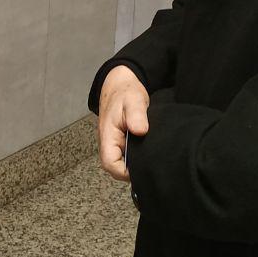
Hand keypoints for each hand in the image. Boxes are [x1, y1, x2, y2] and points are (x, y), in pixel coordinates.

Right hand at [97, 65, 148, 183]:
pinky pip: (124, 154)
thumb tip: (140, 131)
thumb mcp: (134, 100)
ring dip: (133, 163)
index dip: (123, 172)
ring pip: (119, 161)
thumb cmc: (125, 92)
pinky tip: (146, 152)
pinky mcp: (120, 140)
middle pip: (114, 167)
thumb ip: (136, 115)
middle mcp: (108, 141)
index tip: (140, 169)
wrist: (119, 84)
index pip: (109, 163)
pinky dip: (134, 156)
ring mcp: (113, 142)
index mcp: (108, 135)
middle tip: (149, 166)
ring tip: (150, 159)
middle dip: (131, 171)